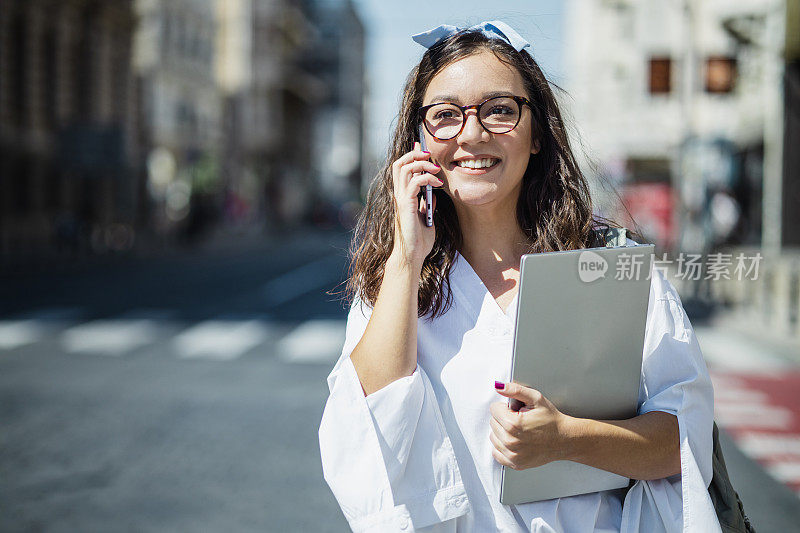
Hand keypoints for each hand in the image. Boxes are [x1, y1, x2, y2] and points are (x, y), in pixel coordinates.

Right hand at [390, 141, 442, 270]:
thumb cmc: (418, 241)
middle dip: (415, 155)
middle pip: (399, 163)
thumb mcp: (425, 218)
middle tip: (430, 157)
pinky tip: (438, 185)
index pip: (402, 169)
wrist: (413, 255)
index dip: (411, 156)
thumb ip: (426, 205)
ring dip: (422, 164)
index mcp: (402, 196)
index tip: (424, 151)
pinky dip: (427, 178)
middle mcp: (399, 195)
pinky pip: (414, 182)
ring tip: (436, 170)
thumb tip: (432, 194)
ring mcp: (401, 199)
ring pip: (404, 168)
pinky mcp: (406, 205)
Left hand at [489, 381, 573, 469]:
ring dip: (502, 432)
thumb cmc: (551, 420)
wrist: (565, 439)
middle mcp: (511, 441)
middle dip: (503, 419)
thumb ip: (515, 390)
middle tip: (520, 420)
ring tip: (519, 430)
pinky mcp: (515, 463)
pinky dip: (503, 446)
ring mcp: (512, 455)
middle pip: (493, 423)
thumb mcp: (536, 398)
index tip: (516, 410)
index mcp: (513, 424)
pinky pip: (497, 453)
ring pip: (493, 437)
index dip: (505, 407)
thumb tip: (499, 387)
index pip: (494, 409)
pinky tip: (515, 441)